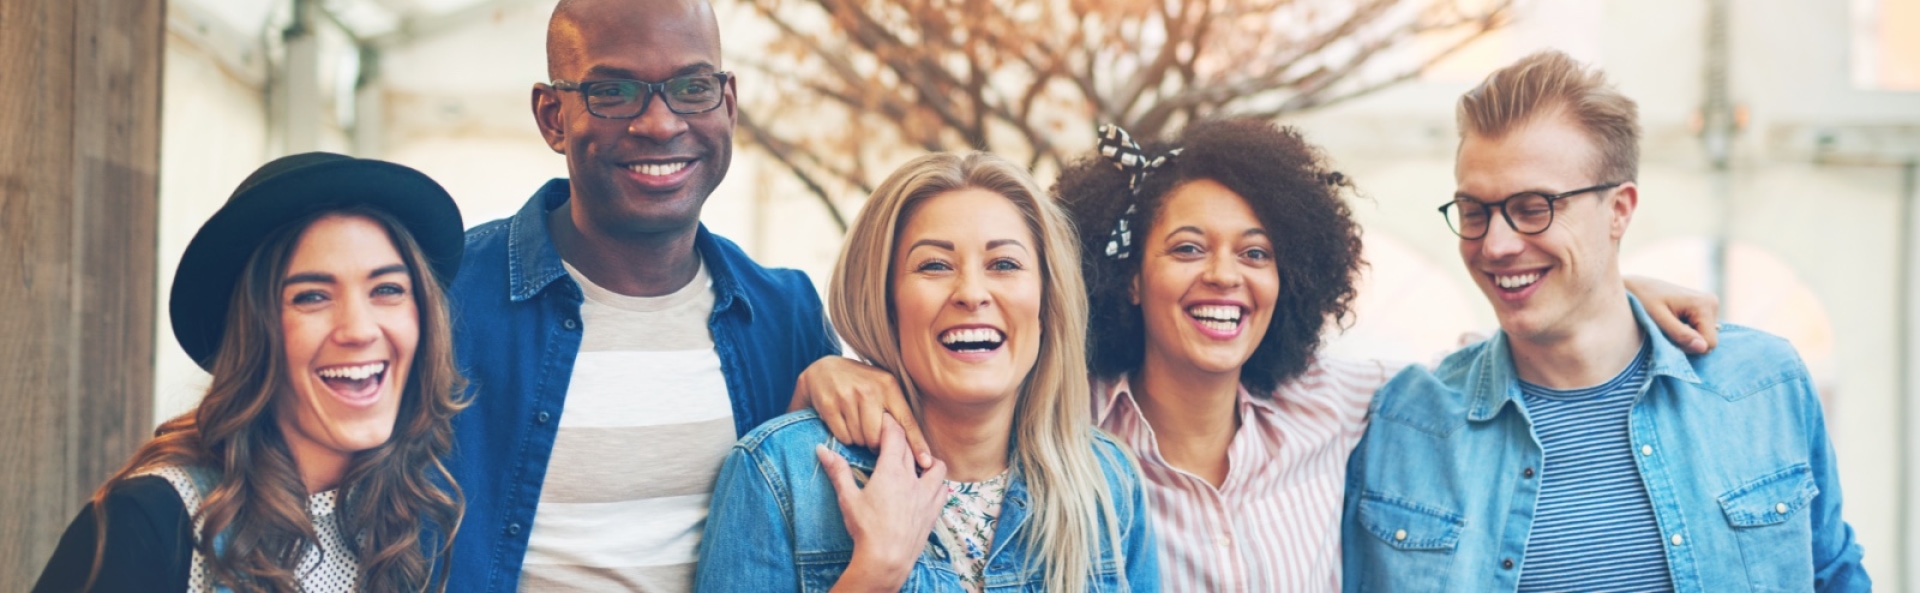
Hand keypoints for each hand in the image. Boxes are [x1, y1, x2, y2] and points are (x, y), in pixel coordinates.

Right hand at [792, 356, 932, 467]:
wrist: (824, 369)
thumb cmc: (860, 384)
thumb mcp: (882, 389)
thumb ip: (897, 411)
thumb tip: (914, 445)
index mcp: (889, 385)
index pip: (906, 420)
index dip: (917, 443)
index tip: (926, 462)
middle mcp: (870, 389)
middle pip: (878, 436)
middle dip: (875, 444)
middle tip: (870, 437)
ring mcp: (848, 395)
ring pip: (860, 438)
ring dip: (859, 440)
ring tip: (856, 426)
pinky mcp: (829, 404)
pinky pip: (843, 436)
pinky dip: (844, 437)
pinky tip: (843, 424)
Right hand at [820, 415, 947, 592]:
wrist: (887, 560)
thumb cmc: (865, 529)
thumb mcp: (847, 498)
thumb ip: (837, 471)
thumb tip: (822, 449)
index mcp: (891, 471)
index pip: (895, 436)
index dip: (889, 423)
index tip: (884, 417)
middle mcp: (913, 479)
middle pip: (912, 449)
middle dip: (903, 439)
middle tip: (892, 438)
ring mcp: (927, 495)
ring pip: (936, 466)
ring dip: (927, 460)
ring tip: (917, 464)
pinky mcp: (933, 511)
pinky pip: (943, 489)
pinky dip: (937, 484)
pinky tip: (929, 487)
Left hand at [1624, 275, 1720, 353]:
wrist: (1635, 286)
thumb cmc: (1642, 301)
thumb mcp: (1658, 319)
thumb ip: (1680, 334)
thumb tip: (1703, 348)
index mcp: (1704, 304)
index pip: (1709, 343)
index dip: (1689, 347)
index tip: (1669, 336)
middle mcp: (1712, 303)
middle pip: (1708, 341)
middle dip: (1687, 342)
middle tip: (1666, 330)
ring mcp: (1709, 305)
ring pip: (1704, 337)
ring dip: (1685, 337)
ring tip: (1668, 324)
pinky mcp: (1704, 308)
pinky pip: (1700, 331)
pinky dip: (1686, 332)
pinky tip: (1672, 321)